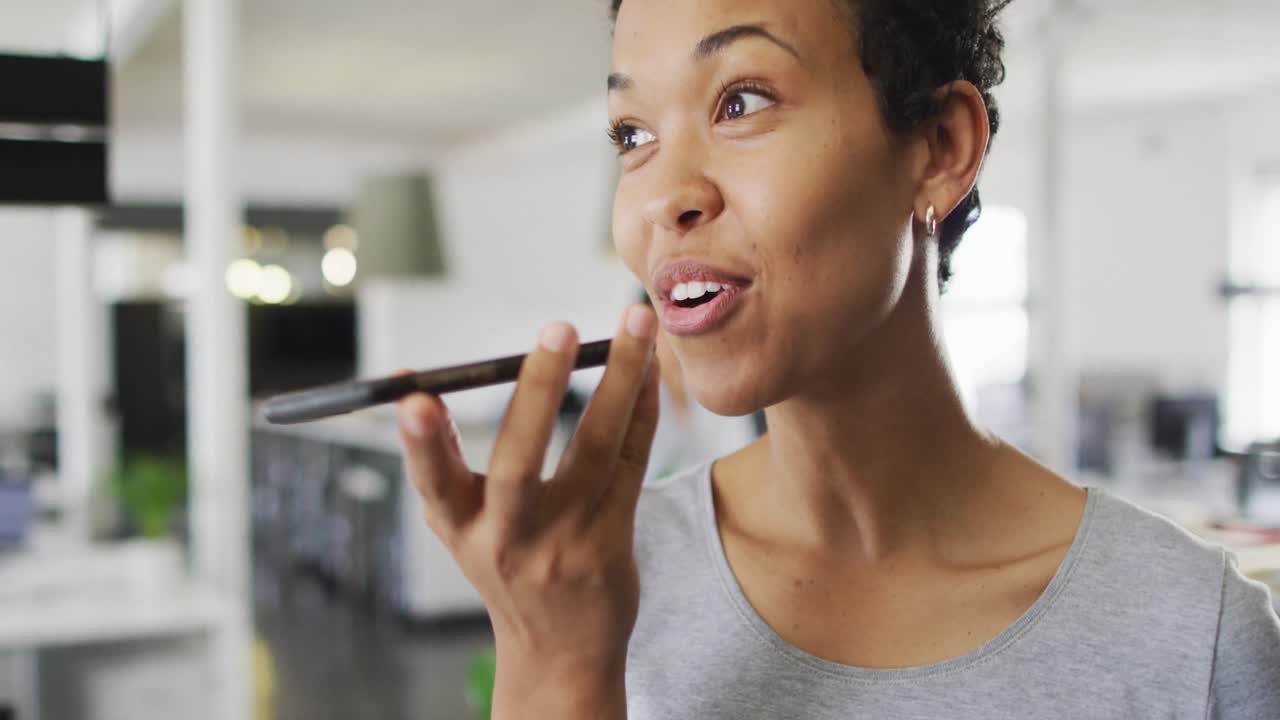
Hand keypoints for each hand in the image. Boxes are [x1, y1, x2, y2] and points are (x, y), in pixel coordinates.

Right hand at [397, 305, 659, 717]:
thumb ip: (439, 461)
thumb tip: (409, 382)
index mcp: (460, 529)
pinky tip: (649, 367)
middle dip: (539, 391)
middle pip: (519, 461)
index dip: (421, 441)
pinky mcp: (614, 540)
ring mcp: (566, 541)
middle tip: (558, 329)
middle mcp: (509, 538)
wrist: (561, 649)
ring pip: (597, 450)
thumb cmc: (503, 564)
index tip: (413, 398)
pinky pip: (633, 462)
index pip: (433, 481)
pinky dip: (642, 409)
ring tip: (635, 323)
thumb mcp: (459, 526)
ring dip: (620, 379)